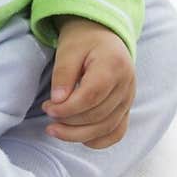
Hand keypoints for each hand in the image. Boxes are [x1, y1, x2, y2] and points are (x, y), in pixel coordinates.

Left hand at [41, 18, 135, 148]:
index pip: (91, 97)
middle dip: (69, 121)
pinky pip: (117, 132)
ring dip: (79, 135)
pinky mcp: (126, 107)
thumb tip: (57, 102)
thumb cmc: (84, 41)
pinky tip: (79, 137)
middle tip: (48, 113)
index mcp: (113, 66)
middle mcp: (126, 85)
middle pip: (98, 116)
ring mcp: (129, 98)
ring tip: (55, 130)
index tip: (48, 107)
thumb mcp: (68, 50)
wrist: (103, 35)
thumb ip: (63, 75)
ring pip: (106, 128)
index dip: (68, 109)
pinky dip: (99, 140)